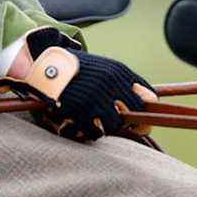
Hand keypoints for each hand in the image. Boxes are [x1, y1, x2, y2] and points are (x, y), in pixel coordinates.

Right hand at [0, 27, 157, 142]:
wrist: (46, 64)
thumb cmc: (78, 69)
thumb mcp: (104, 68)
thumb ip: (125, 82)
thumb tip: (150, 102)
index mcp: (119, 71)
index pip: (148, 95)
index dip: (149, 110)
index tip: (145, 117)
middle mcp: (110, 83)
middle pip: (135, 113)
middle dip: (134, 124)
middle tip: (129, 128)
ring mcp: (95, 96)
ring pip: (116, 125)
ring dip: (110, 127)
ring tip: (100, 122)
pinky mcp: (80, 109)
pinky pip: (96, 131)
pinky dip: (93, 132)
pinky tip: (87, 125)